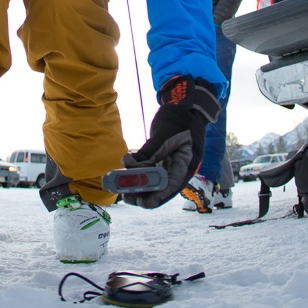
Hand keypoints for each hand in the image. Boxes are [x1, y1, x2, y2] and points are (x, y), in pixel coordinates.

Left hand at [122, 75, 219, 207]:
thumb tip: (129, 164)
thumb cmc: (179, 118)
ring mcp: (171, 164)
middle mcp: (179, 168)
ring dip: (138, 184)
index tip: (140, 202)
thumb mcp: (164, 134)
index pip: (171, 188)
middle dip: (143, 193)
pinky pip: (150, 170)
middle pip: (161, 188)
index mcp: (186, 165)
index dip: (156, 197)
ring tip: (121, 186)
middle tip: (125, 195)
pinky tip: (126, 171)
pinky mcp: (163, 158)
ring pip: (154, 181)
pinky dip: (138, 172)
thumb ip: (148, 151)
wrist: (184, 105)